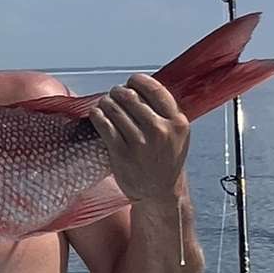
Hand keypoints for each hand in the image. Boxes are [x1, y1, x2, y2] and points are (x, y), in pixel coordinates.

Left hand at [90, 73, 189, 203]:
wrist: (159, 191)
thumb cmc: (166, 158)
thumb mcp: (176, 134)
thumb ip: (165, 111)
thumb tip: (140, 86)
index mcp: (177, 122)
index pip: (154, 89)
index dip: (138, 81)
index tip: (131, 81)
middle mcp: (160, 130)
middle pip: (131, 97)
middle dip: (118, 92)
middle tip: (114, 94)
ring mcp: (140, 142)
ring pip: (114, 109)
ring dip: (105, 102)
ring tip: (104, 104)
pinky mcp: (121, 153)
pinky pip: (104, 125)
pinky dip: (97, 115)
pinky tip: (96, 114)